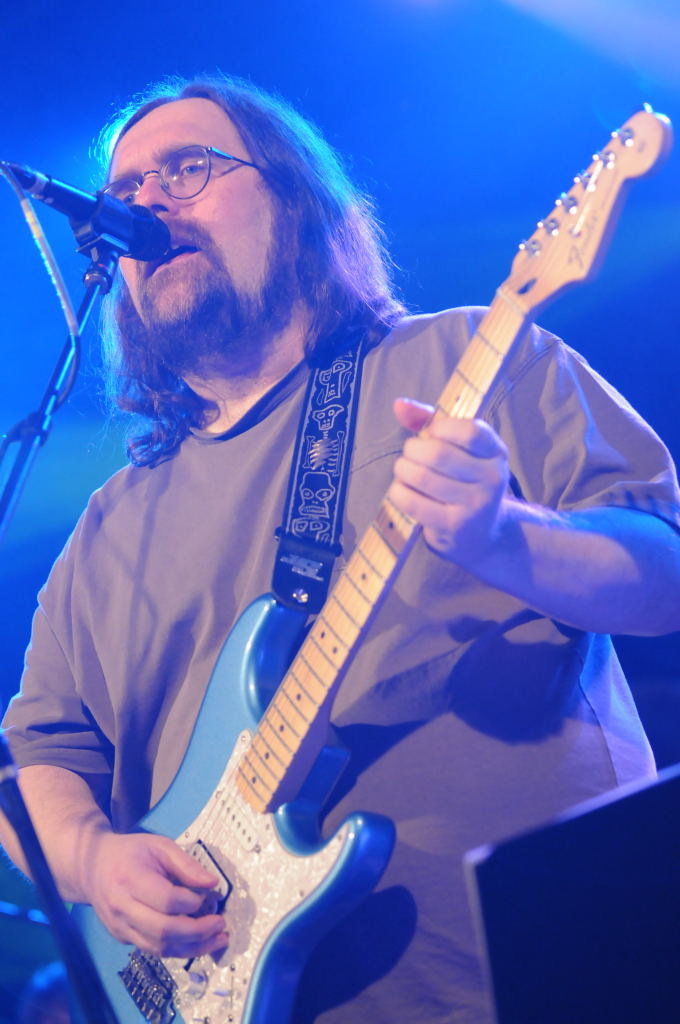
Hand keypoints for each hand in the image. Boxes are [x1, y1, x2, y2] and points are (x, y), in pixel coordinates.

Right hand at [83, 830, 228, 957]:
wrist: (93, 867)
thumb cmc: (131, 853)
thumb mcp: (160, 846)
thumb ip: (186, 864)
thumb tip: (212, 884)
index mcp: (130, 878)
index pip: (165, 900)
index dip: (191, 902)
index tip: (208, 895)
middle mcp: (122, 907)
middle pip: (163, 930)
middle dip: (197, 931)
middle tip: (220, 924)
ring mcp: (120, 927)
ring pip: (159, 947)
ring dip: (193, 948)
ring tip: (217, 939)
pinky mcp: (122, 938)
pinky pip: (153, 950)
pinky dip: (178, 950)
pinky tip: (198, 943)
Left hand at [389, 397, 509, 567]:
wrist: (484, 534)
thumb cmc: (465, 482)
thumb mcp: (459, 450)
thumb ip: (430, 422)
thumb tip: (399, 404)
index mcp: (496, 452)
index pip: (470, 431)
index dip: (440, 427)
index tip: (431, 434)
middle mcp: (492, 478)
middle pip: (438, 453)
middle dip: (412, 450)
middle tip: (410, 455)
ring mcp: (475, 504)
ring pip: (421, 476)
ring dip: (402, 470)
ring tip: (404, 471)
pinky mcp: (454, 525)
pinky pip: (413, 502)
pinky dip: (398, 492)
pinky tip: (402, 490)